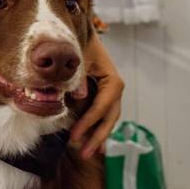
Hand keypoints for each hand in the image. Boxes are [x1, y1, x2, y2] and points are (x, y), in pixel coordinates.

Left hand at [70, 32, 123, 158]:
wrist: (80, 34)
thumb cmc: (79, 44)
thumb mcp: (78, 57)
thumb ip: (78, 76)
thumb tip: (81, 96)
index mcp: (112, 78)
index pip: (104, 104)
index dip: (90, 121)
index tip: (75, 134)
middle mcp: (114, 88)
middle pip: (110, 116)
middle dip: (97, 136)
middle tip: (83, 153)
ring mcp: (110, 94)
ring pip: (108, 119)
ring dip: (97, 137)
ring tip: (87, 153)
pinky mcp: (102, 97)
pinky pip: (102, 116)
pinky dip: (97, 130)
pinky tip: (93, 146)